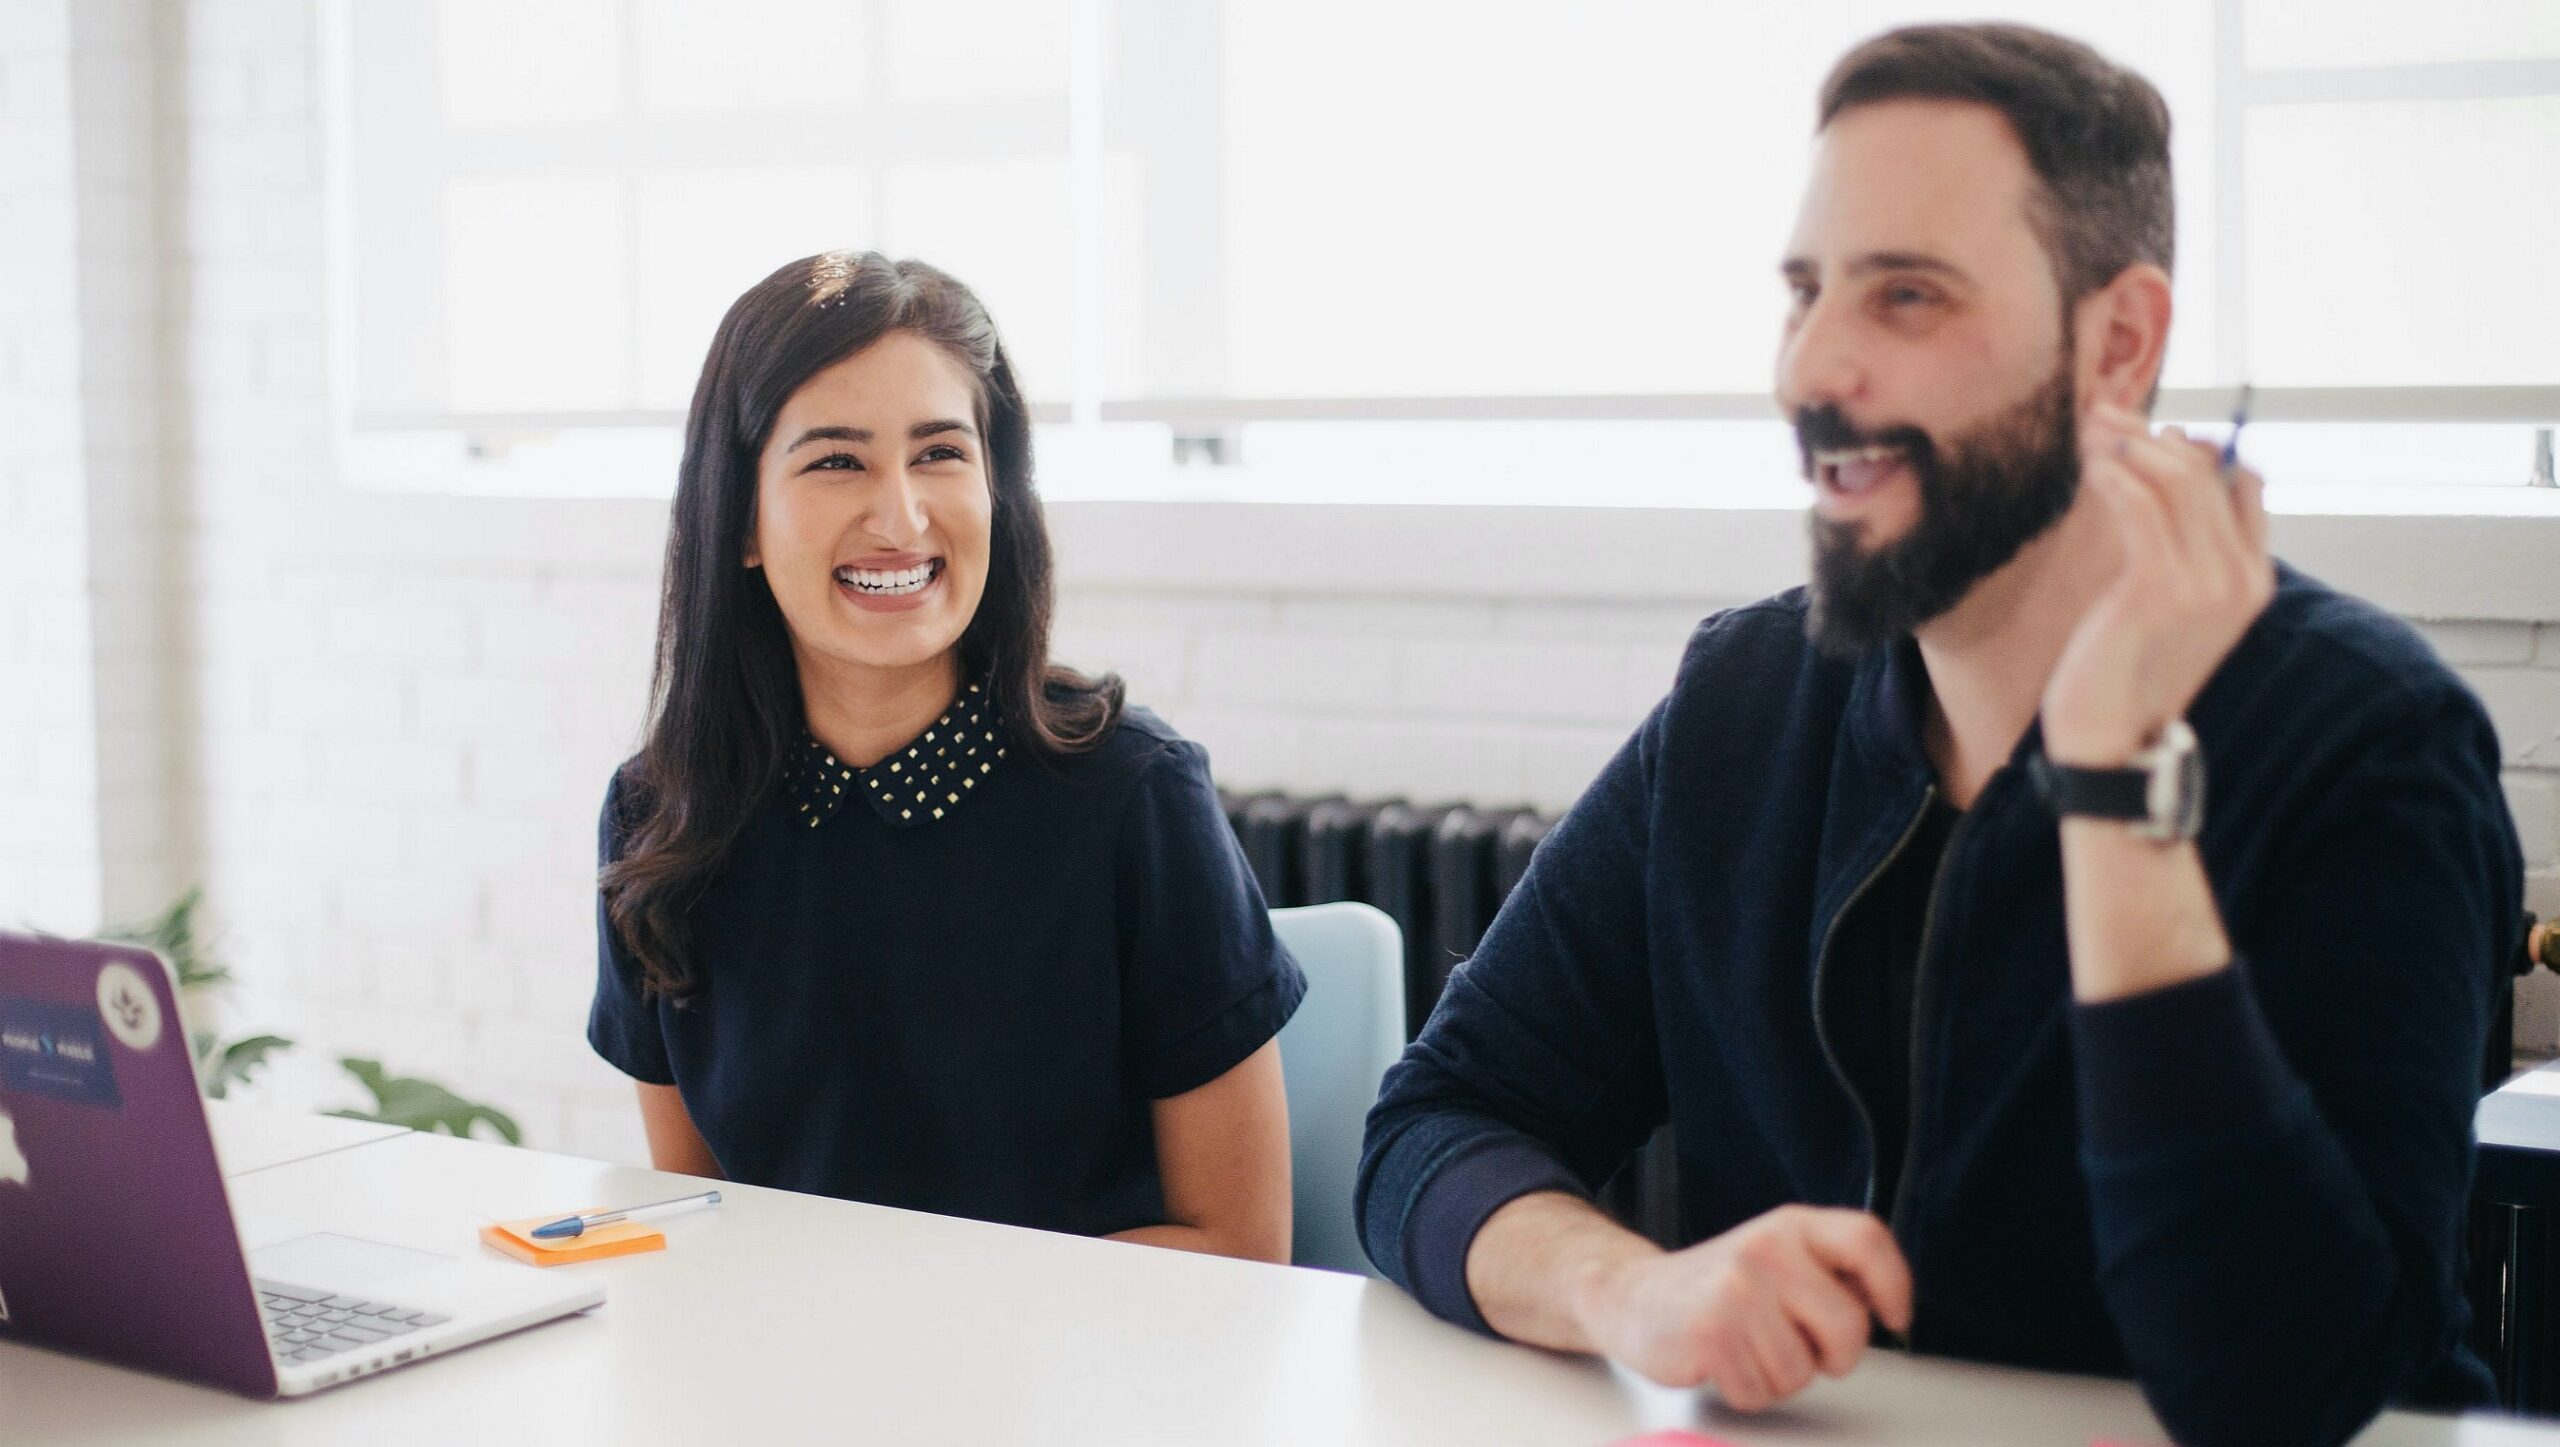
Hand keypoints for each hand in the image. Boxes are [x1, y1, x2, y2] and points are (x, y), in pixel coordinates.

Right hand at [1568, 1205, 1912, 1410]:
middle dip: (1833, 1356)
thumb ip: (1828, 1272)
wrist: (1632, 1296)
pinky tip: (1723, 1362)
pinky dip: (1746, 1391)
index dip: (1894, 1284)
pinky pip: (1761, 1392)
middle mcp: (1767, 1249)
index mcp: (1791, 1227)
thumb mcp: (1777, 1259)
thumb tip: (1881, 1302)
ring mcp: (1737, 1289)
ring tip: (1747, 1349)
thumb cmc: (1717, 1289)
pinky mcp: (1711, 1332)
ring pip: (1803, 1371)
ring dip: (1779, 1377)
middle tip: (1800, 1347)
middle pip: (1850, 1327)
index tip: (1893, 1317)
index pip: (1867, 1240)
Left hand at [2042, 401, 2274, 764]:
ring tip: (2087, 428)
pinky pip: (2141, 507)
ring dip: (2126, 443)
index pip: (2242, 486)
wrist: (2108, 739)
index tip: (2148, 432)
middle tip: (2102, 413)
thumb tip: (2164, 480)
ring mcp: (2206, 584)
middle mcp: (2240, 578)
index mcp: (2252, 580)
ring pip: (2175, 481)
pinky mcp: (2159, 588)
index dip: (2197, 448)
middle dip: (2150, 434)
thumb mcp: (2164, 606)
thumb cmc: (2125, 670)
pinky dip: (2114, 474)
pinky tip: (2090, 464)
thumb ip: (2178, 550)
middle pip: (2207, 474)